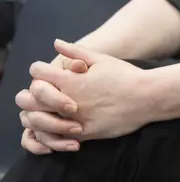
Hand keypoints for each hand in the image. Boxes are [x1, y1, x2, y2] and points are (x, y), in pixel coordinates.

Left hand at [24, 40, 151, 143]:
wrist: (148, 97)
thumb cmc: (126, 76)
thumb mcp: (102, 59)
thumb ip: (76, 52)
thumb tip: (56, 43)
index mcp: (71, 80)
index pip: (38, 73)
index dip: (38, 70)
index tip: (43, 72)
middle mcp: (69, 100)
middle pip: (30, 99)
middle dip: (30, 95)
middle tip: (38, 95)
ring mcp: (75, 119)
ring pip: (39, 122)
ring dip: (37, 116)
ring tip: (45, 112)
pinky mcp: (84, 133)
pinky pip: (57, 138)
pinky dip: (53, 134)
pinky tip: (58, 127)